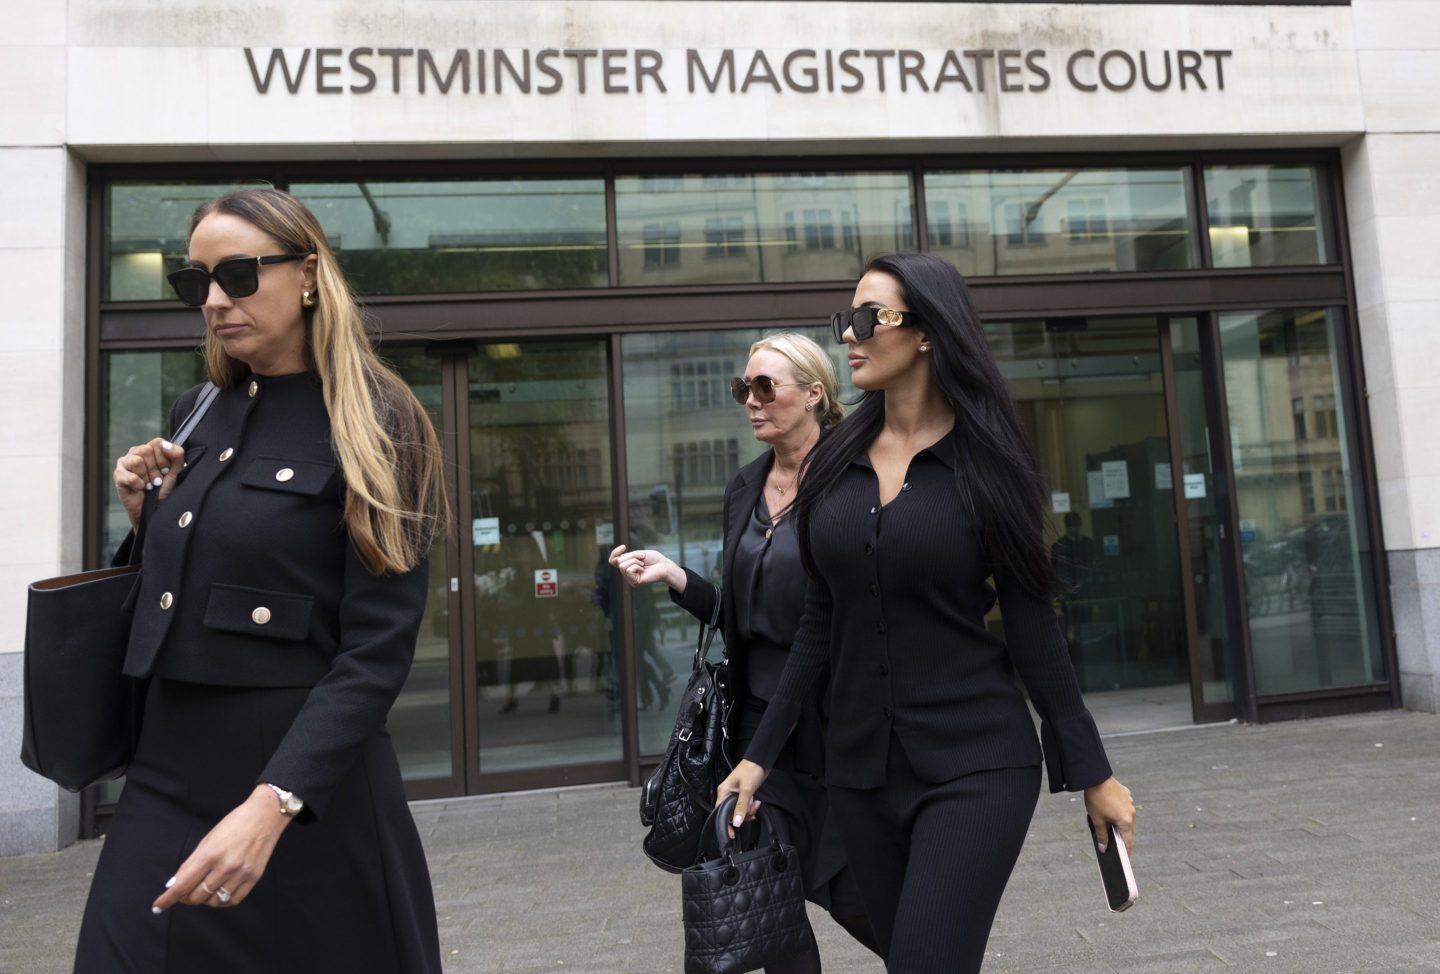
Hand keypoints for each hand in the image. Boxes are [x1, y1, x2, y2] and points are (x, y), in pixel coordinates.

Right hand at [114, 438, 185, 526]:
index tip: (166, 471)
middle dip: (155, 469)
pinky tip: (140, 488)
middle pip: (145, 450)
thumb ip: (176, 454)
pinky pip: (130, 477)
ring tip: (148, 484)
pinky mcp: (118, 475)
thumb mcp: (176, 471)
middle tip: (156, 480)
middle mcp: (136, 452)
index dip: (164, 458)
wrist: (154, 508)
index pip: (157, 442)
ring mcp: (125, 462)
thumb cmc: (164, 489)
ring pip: (136, 461)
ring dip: (146, 477)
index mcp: (151, 449)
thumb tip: (164, 444)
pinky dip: (139, 485)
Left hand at [151, 785, 293, 912]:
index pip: (182, 885)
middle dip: (186, 896)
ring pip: (214, 901)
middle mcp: (225, 866)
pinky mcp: (253, 878)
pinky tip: (220, 891)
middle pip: (196, 896)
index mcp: (210, 854)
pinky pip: (232, 900)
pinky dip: (222, 900)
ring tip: (206, 888)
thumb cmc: (234, 824)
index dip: (168, 899)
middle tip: (186, 890)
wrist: (265, 816)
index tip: (158, 906)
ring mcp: (241, 873)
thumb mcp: (208, 839)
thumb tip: (174, 884)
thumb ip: (191, 863)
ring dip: (205, 899)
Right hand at [609, 545, 684, 591]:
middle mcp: (627, 573)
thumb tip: (616, 561)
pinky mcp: (634, 582)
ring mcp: (630, 579)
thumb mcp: (638, 554)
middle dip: (631, 556)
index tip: (624, 547)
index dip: (614, 553)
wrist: (664, 565)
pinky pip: (628, 570)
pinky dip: (636, 566)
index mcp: (627, 565)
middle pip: (619, 561)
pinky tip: (643, 569)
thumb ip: (626, 557)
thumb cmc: (654, 559)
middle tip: (643, 558)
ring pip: (622, 566)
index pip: (612, 561)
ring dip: (634, 560)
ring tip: (643, 564)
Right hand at [716, 759, 768, 836]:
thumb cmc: (751, 770)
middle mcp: (728, 794)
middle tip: (751, 809)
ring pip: (740, 811)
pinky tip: (756, 802)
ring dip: (749, 810)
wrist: (761, 760)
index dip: (726, 823)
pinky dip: (751, 807)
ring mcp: (736, 794)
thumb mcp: (746, 789)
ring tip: (755, 802)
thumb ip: (741, 807)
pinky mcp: (743, 794)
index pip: (720, 812)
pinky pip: (745, 807)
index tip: (732, 833)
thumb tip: (736, 822)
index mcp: (723, 792)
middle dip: (743, 814)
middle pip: (731, 813)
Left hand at [1084, 776, 1134, 853]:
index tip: (1125, 859)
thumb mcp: (1097, 820)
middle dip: (1120, 836)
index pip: (1128, 842)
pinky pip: (1124, 806)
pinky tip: (1109, 810)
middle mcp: (1131, 813)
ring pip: (1126, 817)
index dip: (1127, 852)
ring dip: (1119, 822)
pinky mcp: (1127, 795)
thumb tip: (1103, 848)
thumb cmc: (1096, 800)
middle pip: (1127, 829)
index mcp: (1126, 821)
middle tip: (1114, 843)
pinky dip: (1118, 811)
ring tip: (1109, 825)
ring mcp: (1130, 803)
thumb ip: (1102, 836)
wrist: (1096, 778)